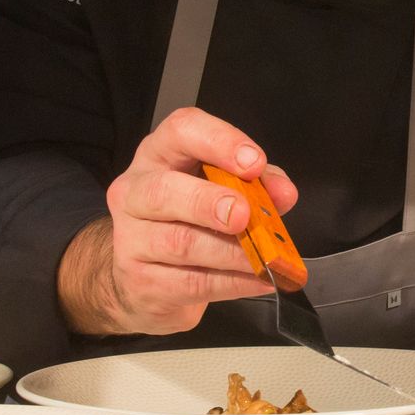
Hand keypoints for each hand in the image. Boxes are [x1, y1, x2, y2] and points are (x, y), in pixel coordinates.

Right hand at [60, 107, 298, 335]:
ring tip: (265, 258)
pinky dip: (232, 282)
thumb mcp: (222, 191)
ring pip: (181, 243)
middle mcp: (135, 192)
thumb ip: (256, 185)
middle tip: (245, 215)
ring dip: (232, 252)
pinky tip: (258, 279)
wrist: (145, 279)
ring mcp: (131, 238)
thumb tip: (282, 193)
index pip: (181, 131)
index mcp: (160, 156)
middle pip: (164, 191)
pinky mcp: (139, 281)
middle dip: (210, 202)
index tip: (254, 163)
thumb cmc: (188, 222)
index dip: (219, 142)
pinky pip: (191, 282)